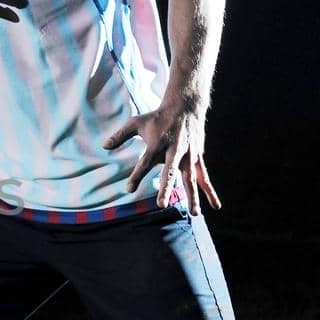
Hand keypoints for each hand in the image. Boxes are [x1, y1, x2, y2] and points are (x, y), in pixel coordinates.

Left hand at [103, 102, 219, 214]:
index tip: (129, 189)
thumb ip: (120, 135)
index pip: (145, 162)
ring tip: (195, 214)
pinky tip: (215, 206)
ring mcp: (188, 155)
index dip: (137, 176)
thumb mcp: (136, 122)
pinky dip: (210, 191)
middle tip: (162, 205)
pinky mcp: (198, 158)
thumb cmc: (158, 116)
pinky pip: (204, 177)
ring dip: (193, 196)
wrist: (185, 105)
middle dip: (167, 188)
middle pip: (170, 172)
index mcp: (157, 143)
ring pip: (191, 178)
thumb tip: (104, 146)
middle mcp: (174, 150)